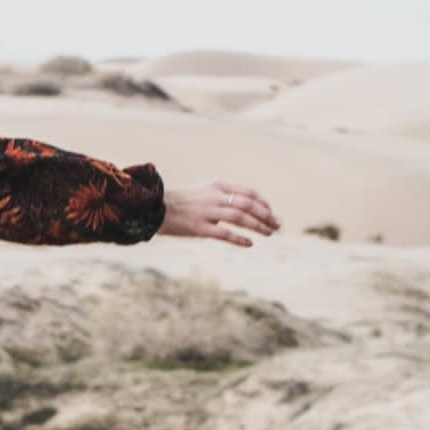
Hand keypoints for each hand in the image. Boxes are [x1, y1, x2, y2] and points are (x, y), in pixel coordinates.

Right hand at [160, 181, 277, 245]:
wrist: (152, 208)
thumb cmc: (177, 202)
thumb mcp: (200, 191)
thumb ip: (219, 196)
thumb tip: (238, 206)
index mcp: (216, 186)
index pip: (248, 192)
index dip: (263, 202)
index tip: (271, 212)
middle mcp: (214, 197)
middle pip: (248, 204)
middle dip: (266, 215)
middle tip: (277, 224)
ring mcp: (207, 212)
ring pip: (241, 217)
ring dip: (258, 225)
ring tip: (269, 233)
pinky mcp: (199, 228)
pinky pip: (224, 234)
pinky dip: (239, 239)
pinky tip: (249, 243)